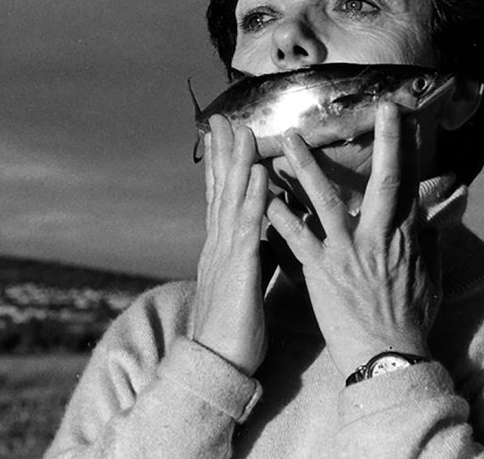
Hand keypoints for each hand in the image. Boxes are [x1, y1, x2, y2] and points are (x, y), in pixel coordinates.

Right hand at [190, 115, 269, 375]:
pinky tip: (258, 174)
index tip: (223, 136)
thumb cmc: (234, 330)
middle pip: (221, 190)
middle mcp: (219, 245)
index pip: (221, 198)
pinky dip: (253, 197)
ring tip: (241, 131)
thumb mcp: (245, 283)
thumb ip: (254, 255)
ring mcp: (225, 255)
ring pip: (231, 200)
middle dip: (223, 153)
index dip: (221, 166)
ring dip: (236, 163)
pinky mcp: (239, 269)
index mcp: (222, 249)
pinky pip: (248, 227)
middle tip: (222, 118)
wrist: (217, 364)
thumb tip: (266, 236)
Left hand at [266, 102, 441, 375]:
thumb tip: (438, 213)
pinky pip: (296, 238)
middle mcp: (380, 238)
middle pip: (385, 182)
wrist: (388, 357)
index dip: (410, 148)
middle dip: (384, 142)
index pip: (411, 184)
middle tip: (380, 108)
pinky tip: (261, 196)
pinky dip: (278, 216)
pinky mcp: (322, 271)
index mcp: (407, 237)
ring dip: (305, 167)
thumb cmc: (410, 319)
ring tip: (287, 139)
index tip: (405, 118)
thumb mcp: (430, 275)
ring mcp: (349, 253)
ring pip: (326, 201)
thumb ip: (430, 239)